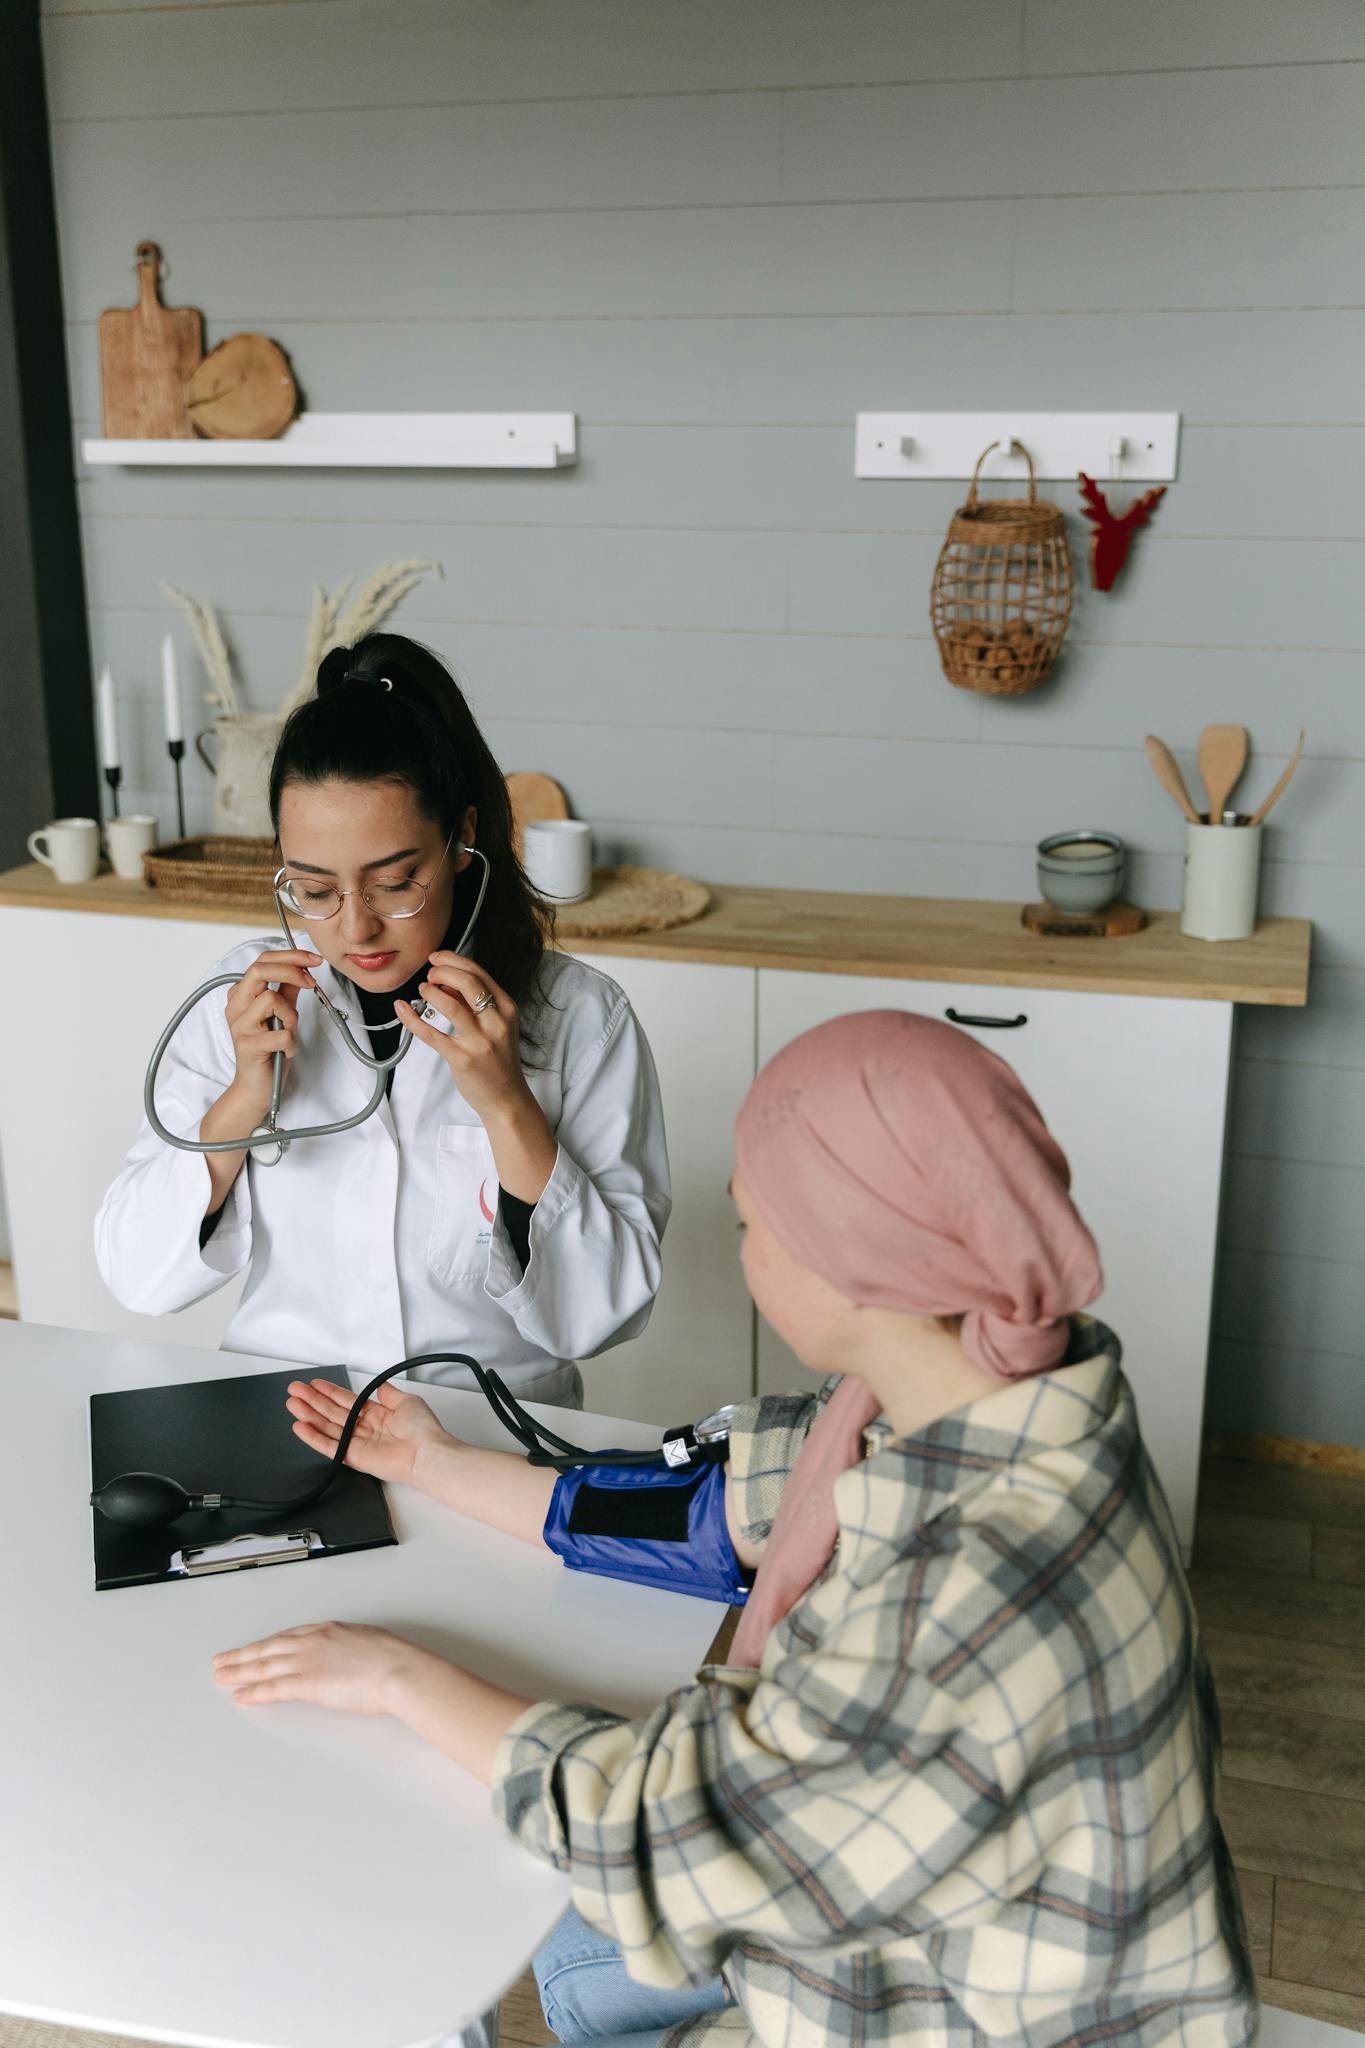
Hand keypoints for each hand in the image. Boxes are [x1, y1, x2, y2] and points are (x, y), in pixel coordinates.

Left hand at [213, 1621, 426, 1715]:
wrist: (399, 1670)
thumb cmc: (394, 1659)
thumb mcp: (369, 1643)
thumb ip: (350, 1648)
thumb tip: (348, 1657)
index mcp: (329, 1630)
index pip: (288, 1636)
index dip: (267, 1644)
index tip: (254, 1649)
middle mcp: (313, 1641)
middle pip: (269, 1648)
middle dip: (243, 1655)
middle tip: (222, 1660)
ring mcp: (308, 1661)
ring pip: (264, 1666)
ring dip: (240, 1671)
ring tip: (222, 1676)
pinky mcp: (307, 1683)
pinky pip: (272, 1688)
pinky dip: (254, 1691)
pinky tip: (240, 1695)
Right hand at [223, 947, 322, 1111]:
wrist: (255, 1088)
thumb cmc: (268, 1052)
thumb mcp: (281, 1016)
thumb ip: (287, 992)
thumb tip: (302, 969)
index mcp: (241, 996)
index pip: (262, 961)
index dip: (290, 956)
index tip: (314, 960)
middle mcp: (236, 1007)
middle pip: (259, 970)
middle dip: (291, 970)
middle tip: (311, 982)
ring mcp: (239, 1026)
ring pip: (271, 999)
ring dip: (291, 1016)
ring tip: (290, 1033)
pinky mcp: (248, 1046)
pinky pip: (282, 1033)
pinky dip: (292, 1043)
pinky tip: (286, 1051)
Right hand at [286, 1376, 452, 1488]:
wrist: (426, 1453)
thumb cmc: (422, 1430)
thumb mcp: (407, 1401)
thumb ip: (388, 1393)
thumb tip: (380, 1385)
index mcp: (376, 1414)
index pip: (347, 1401)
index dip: (329, 1391)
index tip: (314, 1384)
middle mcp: (364, 1428)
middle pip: (332, 1411)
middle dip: (312, 1400)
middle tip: (294, 1390)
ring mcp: (357, 1442)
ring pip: (327, 1426)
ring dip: (308, 1415)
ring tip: (292, 1404)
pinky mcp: (353, 1457)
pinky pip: (329, 1446)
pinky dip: (313, 1437)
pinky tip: (300, 1427)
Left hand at [395, 961, 530, 1123]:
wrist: (506, 1097)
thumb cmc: (499, 1060)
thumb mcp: (495, 1025)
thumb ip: (472, 1003)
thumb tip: (445, 982)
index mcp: (507, 1009)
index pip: (479, 973)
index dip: (453, 960)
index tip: (437, 958)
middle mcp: (496, 1022)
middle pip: (467, 982)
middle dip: (442, 971)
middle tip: (430, 975)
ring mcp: (479, 1041)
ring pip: (449, 1005)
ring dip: (430, 992)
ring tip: (423, 991)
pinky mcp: (461, 1058)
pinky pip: (430, 1033)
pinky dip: (412, 1018)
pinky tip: (402, 1008)